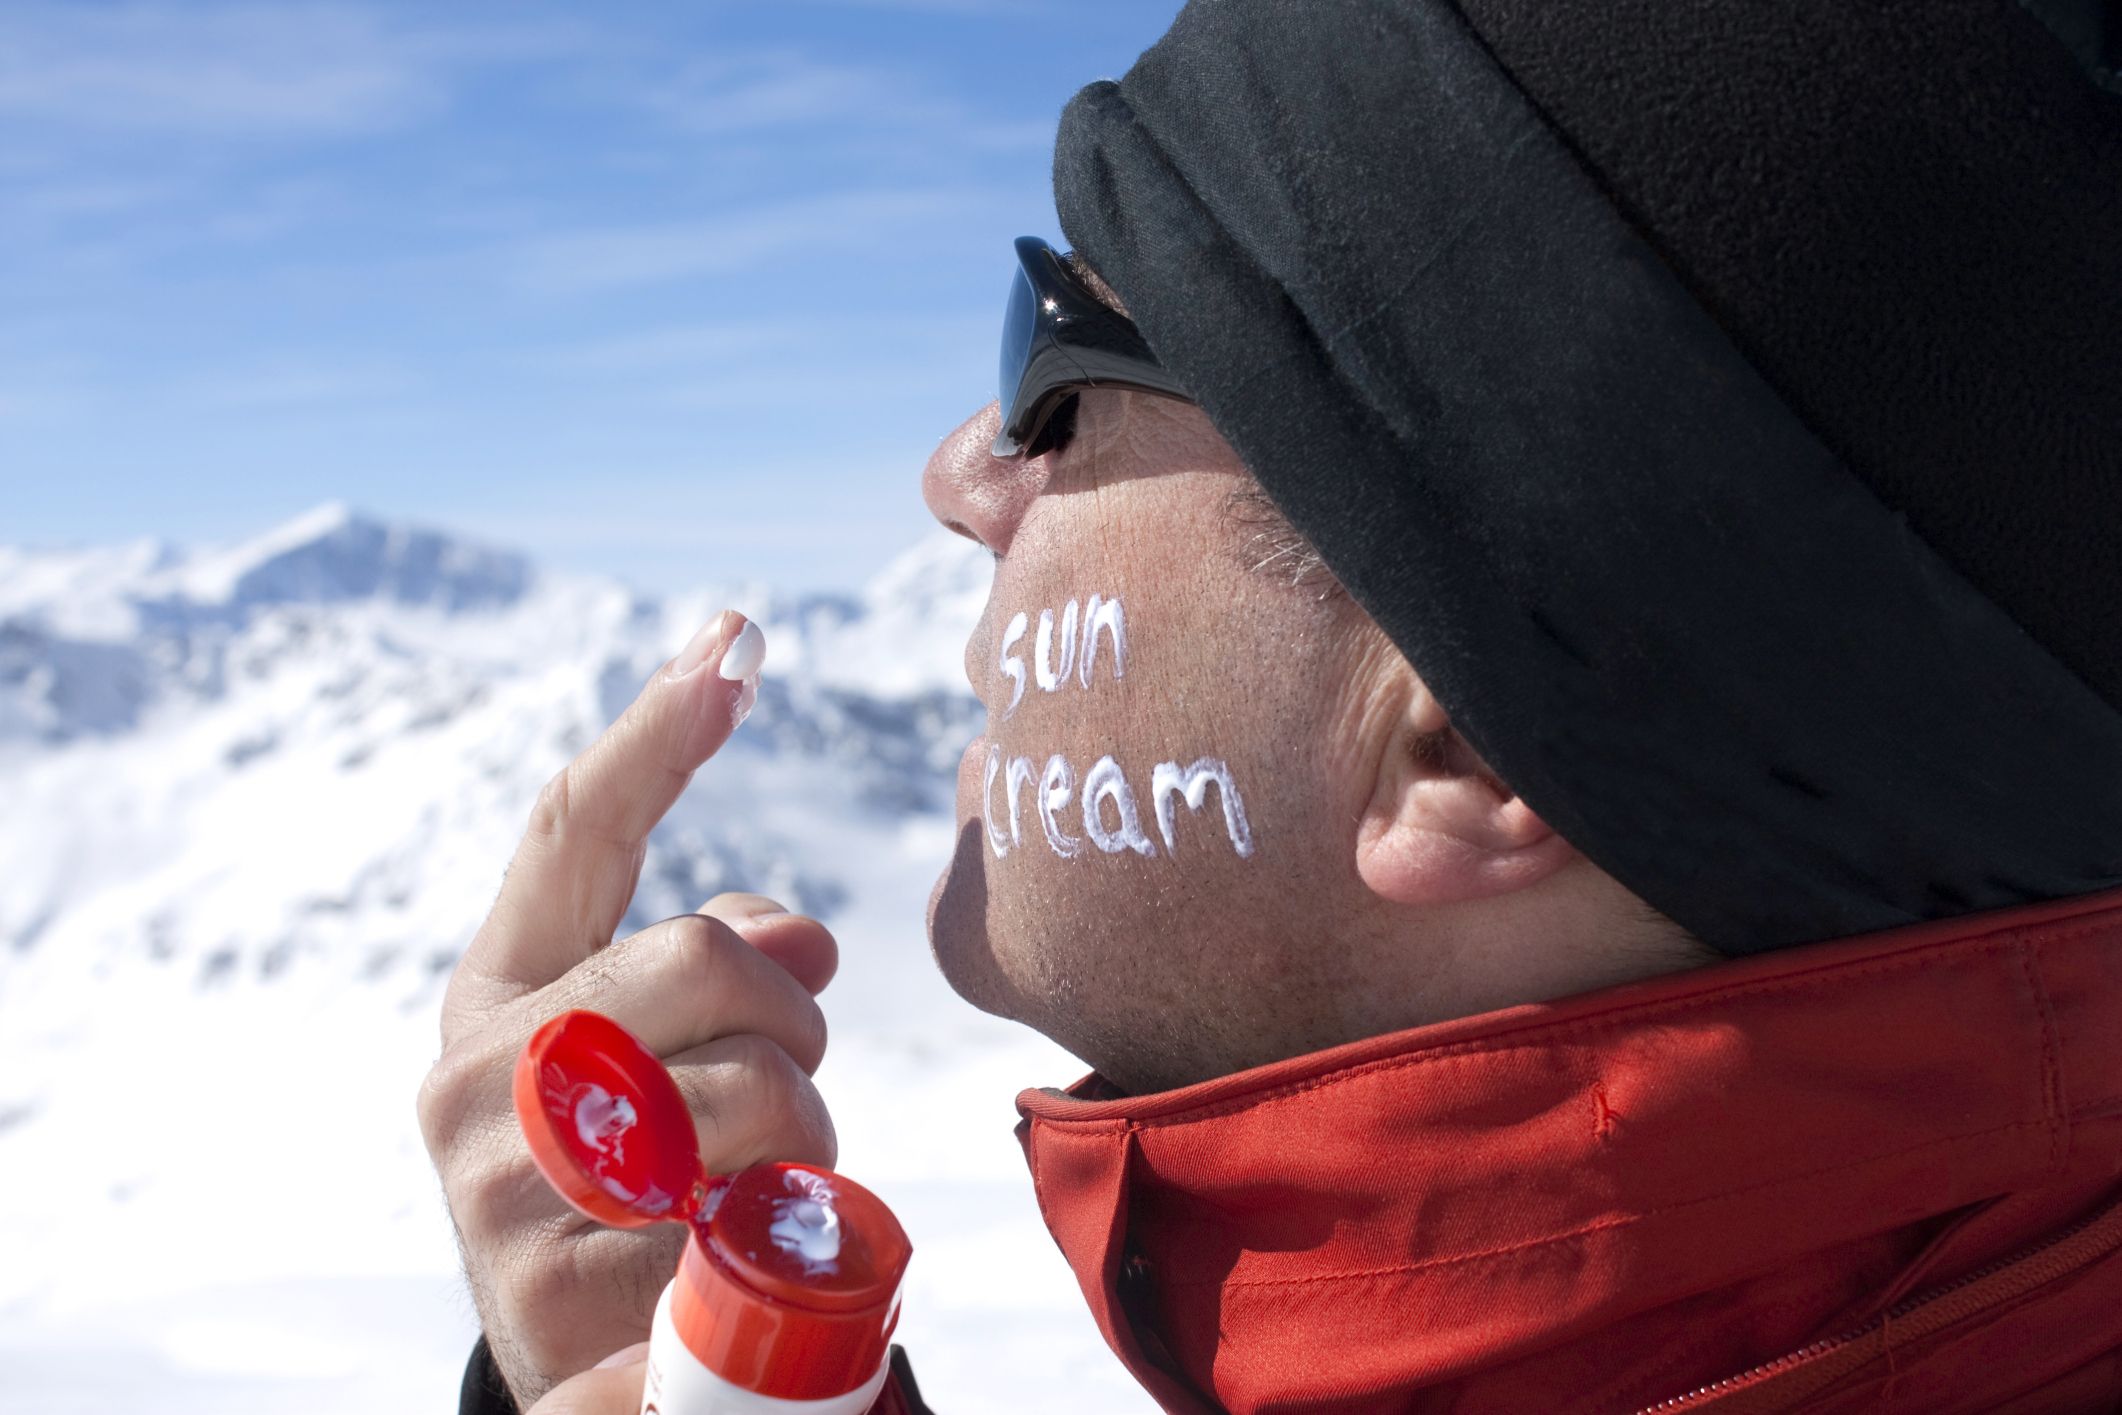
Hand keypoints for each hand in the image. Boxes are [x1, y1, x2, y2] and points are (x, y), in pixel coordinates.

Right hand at [417, 612, 840, 1407]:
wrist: (585, 1379)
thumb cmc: (637, 1195)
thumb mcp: (664, 1070)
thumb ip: (722, 975)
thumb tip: (803, 938)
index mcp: (498, 997)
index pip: (572, 836)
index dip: (658, 733)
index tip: (738, 637)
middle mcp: (472, 1079)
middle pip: (707, 956)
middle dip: (792, 1018)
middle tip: (792, 1089)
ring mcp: (497, 1191)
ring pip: (755, 1089)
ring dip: (806, 1141)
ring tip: (757, 1192)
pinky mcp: (551, 1303)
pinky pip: (746, 1221)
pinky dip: (781, 1241)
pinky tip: (732, 1271)